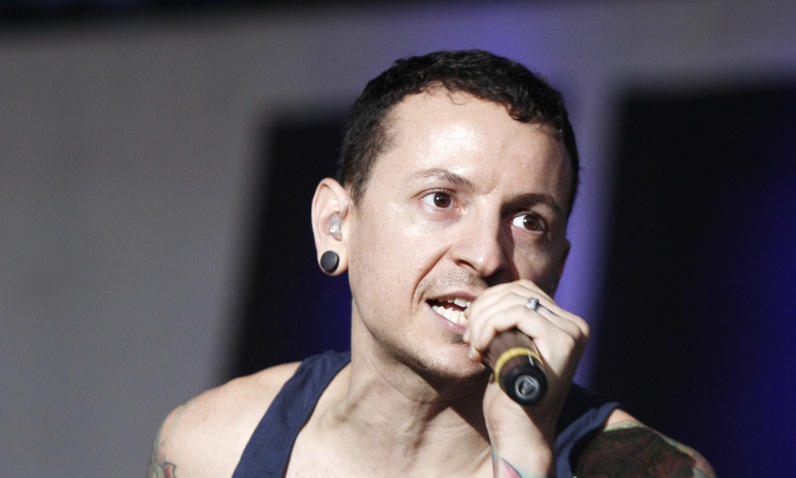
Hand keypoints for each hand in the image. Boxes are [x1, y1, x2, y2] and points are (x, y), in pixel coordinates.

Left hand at [462, 280, 589, 473]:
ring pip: (514, 301)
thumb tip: (485, 299)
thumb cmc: (510, 395)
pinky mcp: (562, 342)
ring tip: (474, 346)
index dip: (489, 302)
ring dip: (483, 321)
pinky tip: (480, 349)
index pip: (521, 290)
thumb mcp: (509, 350)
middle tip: (469, 338)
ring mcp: (571, 333)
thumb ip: (508, 323)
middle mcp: (574, 325)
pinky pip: (518, 314)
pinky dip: (490, 326)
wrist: (520, 432)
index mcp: (565, 324)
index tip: (471, 329)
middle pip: (517, 291)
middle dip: (483, 310)